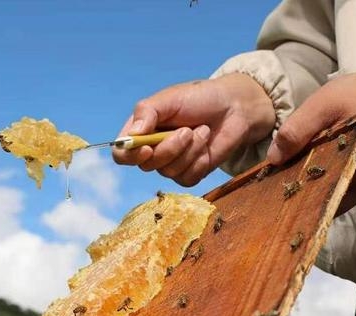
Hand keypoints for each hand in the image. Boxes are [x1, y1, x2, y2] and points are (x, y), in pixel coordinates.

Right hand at [112, 73, 275, 186]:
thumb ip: (147, 112)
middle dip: (169, 149)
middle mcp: (152, 150)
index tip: (147, 149)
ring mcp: (171, 164)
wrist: (234, 108)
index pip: (122, 154)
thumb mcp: (170, 98)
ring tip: (201, 131)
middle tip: (187, 130)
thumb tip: (132, 135)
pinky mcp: (190, 173)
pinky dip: (199, 161)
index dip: (130, 156)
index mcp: (141, 131)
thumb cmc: (200, 98)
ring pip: (169, 172)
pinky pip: (187, 178)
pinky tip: (206, 146)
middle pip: (146, 165)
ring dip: (189, 151)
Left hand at [267, 48, 355, 212]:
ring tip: (291, 172)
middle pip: (327, 199)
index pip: (322, 201)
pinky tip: (311, 166)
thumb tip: (273, 160)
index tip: (273, 189)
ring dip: (314, 184)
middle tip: (276, 181)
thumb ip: (297, 130)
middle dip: (302, 191)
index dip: (296, 197)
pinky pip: (343, 184)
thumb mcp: (324, 104)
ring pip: (334, 192)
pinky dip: (327, 177)